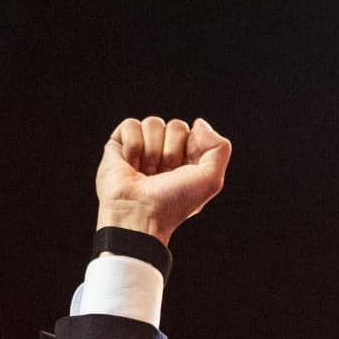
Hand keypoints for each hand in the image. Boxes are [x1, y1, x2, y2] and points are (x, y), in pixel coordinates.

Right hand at [93, 114, 231, 242]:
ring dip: (151, 150)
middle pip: (175, 126)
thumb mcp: (211, 179)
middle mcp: (164, 154)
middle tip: (162, 175)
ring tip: (144, 172)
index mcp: (186, 161)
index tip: (183, 171)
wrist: (139, 215)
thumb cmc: (173, 203)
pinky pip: (130, 124)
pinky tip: (130, 164)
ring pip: (153, 123)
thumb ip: (219, 147)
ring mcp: (141, 149)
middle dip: (170, 151)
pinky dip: (132, 145)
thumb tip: (198, 123)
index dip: (191, 149)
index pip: (194, 132)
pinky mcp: (118, 146)